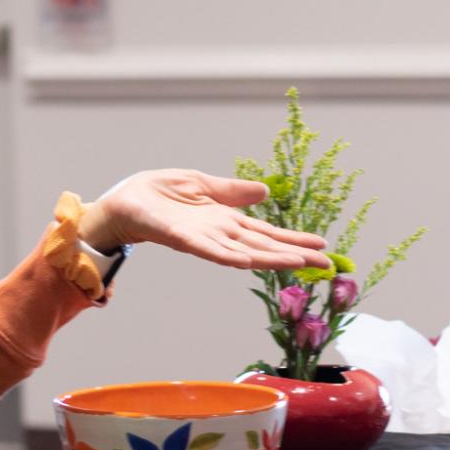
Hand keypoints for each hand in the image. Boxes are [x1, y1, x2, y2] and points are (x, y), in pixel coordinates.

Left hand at [79, 169, 331, 270]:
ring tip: (300, 263)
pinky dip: (230, 255)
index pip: (267, 233)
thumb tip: (267, 193)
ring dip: (272, 259)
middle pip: (264, 246)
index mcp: (225, 220)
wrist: (122, 202)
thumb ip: (232, 191)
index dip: (294, 240)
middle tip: (328, 264)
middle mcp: (219, 233)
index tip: (322, 247)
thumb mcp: (202, 184)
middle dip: (295, 255)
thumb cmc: (157, 194)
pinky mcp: (182, 238)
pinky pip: (210, 249)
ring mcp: (203, 238)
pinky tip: (250, 260)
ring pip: (245, 251)